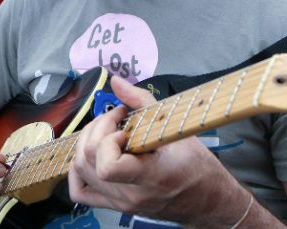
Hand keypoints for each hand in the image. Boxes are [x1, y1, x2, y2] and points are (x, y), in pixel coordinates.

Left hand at [68, 76, 246, 225]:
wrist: (207, 200)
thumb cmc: (197, 166)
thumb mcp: (176, 128)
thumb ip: (143, 101)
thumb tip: (116, 81)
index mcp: (150, 176)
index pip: (107, 167)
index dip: (108, 140)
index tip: (124, 127)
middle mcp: (131, 194)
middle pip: (88, 162)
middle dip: (96, 130)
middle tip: (116, 118)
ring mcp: (120, 202)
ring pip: (80, 172)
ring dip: (87, 143)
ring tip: (107, 132)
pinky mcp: (115, 204)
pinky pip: (80, 191)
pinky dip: (78, 170)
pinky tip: (92, 154)